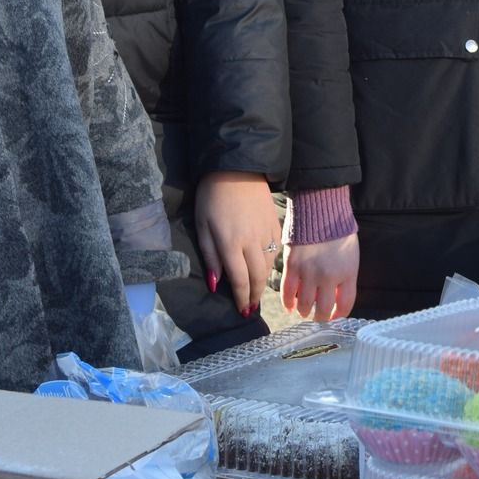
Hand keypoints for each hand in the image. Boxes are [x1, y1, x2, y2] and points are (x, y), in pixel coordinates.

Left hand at [193, 170, 279, 317]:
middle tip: (251, 307)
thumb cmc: (212, 197)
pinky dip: (271, 264)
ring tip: (257, 291)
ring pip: (269, 266)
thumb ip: (210, 256)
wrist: (238, 167)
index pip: (239, 280)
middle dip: (255, 295)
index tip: (242, 311)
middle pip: (258, 277)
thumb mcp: (202, 226)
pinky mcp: (275, 223)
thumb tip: (215, 283)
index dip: (241, 298)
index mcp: (231, 244)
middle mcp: (252, 242)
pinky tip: (264, 267)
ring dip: (264, 281)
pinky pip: (276, 250)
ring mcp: (266, 232)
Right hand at [283, 233, 359, 321]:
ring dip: (303, 311)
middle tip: (317, 315)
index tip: (333, 316)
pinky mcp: (292, 266)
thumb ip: (345, 278)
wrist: (321, 209)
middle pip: (322, 310)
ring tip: (304, 310)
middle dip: (320, 317)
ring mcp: (308, 272)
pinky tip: (290, 306)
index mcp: (347, 273)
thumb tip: (335, 298)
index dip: (338, 315)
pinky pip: (287, 292)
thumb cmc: (339, 232)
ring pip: (303, 305)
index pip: (345, 305)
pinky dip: (288, 303)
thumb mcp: (351, 256)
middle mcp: (328, 276)